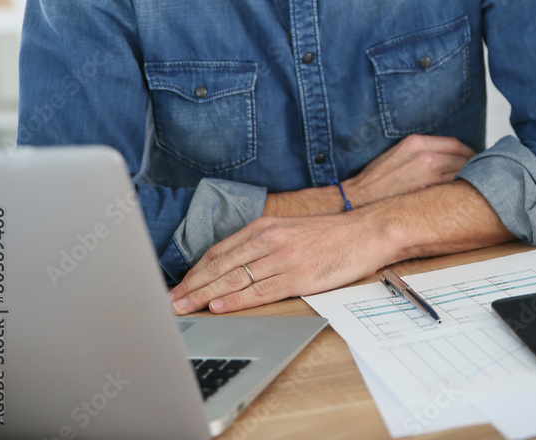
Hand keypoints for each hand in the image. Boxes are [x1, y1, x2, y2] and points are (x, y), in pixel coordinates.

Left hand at [169, 204, 392, 314]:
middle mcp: (269, 240)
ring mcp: (282, 258)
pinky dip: (237, 300)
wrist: (365, 232)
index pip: (219, 252)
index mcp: (264, 228)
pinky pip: (260, 290)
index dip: (195, 271)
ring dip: (205, 295)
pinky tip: (219, 306)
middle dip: (192, 286)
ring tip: (185, 307)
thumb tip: (234, 266)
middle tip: (170, 302)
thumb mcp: (289, 231)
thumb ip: (262, 245)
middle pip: (220, 266)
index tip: (179, 286)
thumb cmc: (329, 235)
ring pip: (235, 279)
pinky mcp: (298, 276)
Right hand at [344, 133, 474, 206]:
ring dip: (471, 183)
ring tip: (473, 191)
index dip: (468, 154)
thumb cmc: (376, 180)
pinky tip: (460, 201)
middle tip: (478, 178)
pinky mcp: (431, 195)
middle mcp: (427, 156)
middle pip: (465, 160)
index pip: (457, 145)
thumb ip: (422, 151)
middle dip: (473, 168)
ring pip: (464, 176)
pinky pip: (456, 192)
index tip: (472, 161)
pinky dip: (461, 194)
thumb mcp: (397, 154)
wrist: (358, 200)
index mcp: (417, 143)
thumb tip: (445, 157)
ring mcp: (431, 177)